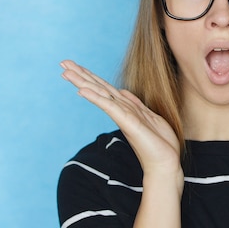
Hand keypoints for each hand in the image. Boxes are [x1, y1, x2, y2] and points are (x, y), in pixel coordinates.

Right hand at [60, 60, 181, 177]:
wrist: (165, 164)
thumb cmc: (160, 143)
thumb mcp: (150, 116)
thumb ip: (135, 104)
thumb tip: (123, 91)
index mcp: (126, 108)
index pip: (106, 88)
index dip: (91, 76)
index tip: (75, 65)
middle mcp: (121, 111)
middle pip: (98, 88)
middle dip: (81, 75)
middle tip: (63, 62)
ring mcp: (123, 117)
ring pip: (101, 94)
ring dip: (83, 82)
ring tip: (66, 71)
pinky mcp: (128, 123)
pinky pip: (110, 107)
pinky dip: (96, 98)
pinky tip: (82, 90)